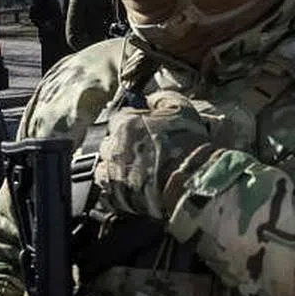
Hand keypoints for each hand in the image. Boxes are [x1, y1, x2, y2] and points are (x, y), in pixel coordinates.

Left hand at [95, 91, 211, 218]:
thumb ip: (164, 99)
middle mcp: (113, 147)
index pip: (118, 118)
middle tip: (140, 151)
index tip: (143, 128)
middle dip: (121, 146)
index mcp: (125, 124)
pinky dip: (115, 192)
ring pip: (103, 169)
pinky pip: (107, 194)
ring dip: (114, 168)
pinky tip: (130, 191)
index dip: (132, 123)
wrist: (192, 180)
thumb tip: (152, 98)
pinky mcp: (117, 197)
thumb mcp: (183, 110)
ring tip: (133, 173)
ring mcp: (113, 174)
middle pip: (108, 144)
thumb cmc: (188, 144)